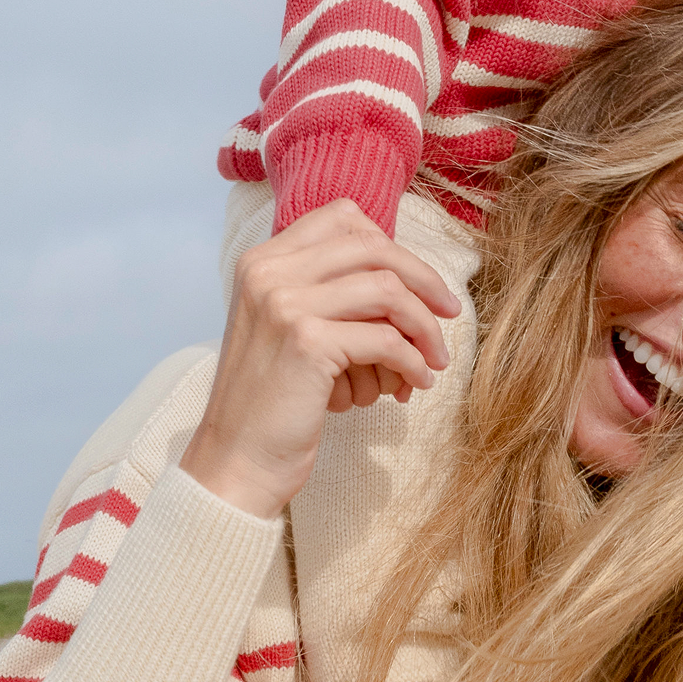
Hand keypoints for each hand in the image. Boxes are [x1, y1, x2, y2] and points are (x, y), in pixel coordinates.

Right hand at [179, 200, 460, 519]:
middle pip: (373, 247)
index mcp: (262, 260)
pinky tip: (417, 382)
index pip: (343, 217)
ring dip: (424, 326)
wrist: (233, 464)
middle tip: (449, 312)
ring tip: (434, 359)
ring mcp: (285, 303)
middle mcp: (269, 272)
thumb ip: (327, 290)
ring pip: (388, 290)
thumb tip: (409, 276)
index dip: (391, 245)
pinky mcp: (307, 342)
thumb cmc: (273, 400)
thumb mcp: (287, 326)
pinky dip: (413, 361)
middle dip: (423, 280)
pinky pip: (386, 340)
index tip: (419, 281)